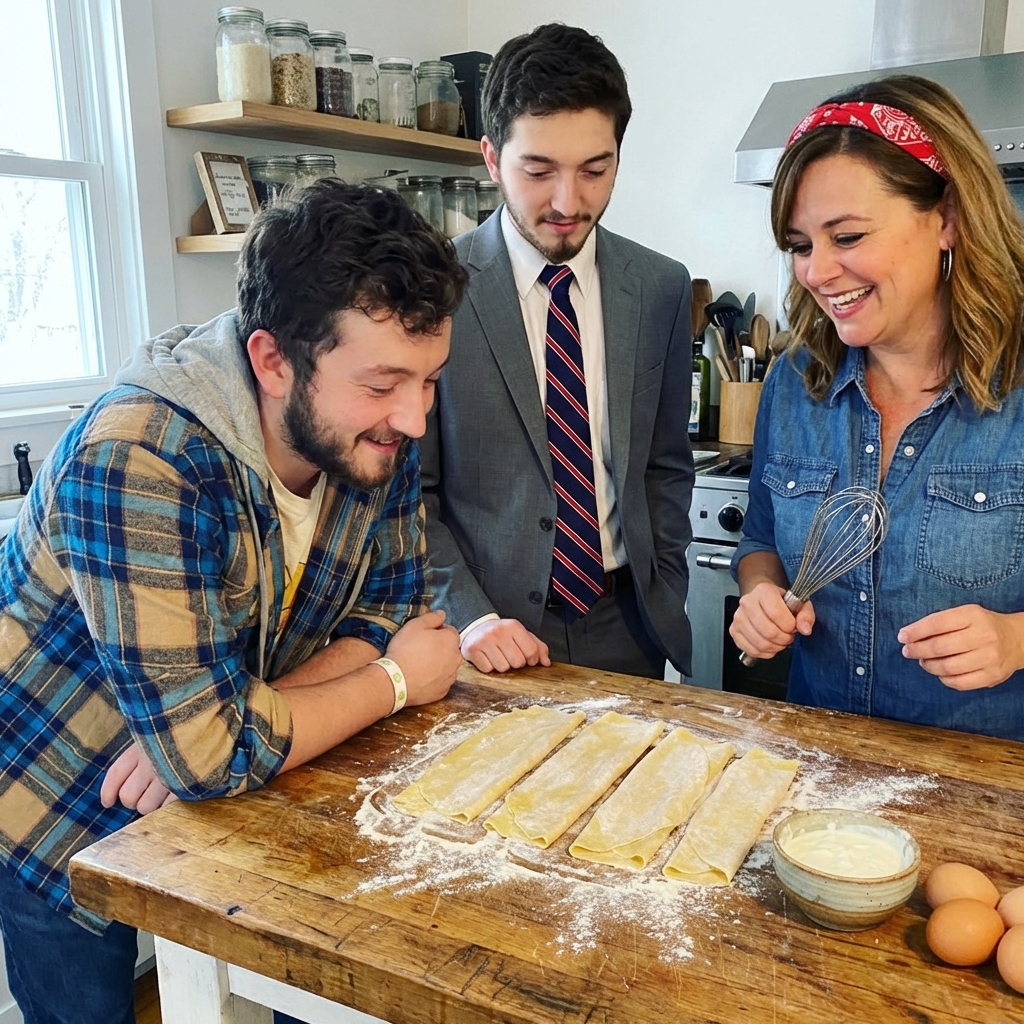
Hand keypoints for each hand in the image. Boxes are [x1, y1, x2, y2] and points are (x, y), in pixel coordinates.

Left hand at [100, 743, 176, 814]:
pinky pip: (166, 807)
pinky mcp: (183, 787)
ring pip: (145, 806)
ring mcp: (167, 776)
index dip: (108, 792)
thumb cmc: (178, 737)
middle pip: (127, 796)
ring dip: (152, 804)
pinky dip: (168, 805)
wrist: (217, 729)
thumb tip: (117, 782)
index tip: (107, 803)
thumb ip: (139, 754)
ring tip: (162, 794)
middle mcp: (151, 763)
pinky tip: (175, 795)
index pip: (115, 774)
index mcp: (141, 748)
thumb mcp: (155, 738)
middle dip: (133, 800)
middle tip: (144, 794)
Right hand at [385, 610, 461, 705]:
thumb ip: (432, 617)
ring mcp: (450, 677)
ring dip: (438, 663)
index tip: (424, 635)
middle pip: (450, 649)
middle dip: (439, 647)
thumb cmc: (405, 650)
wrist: (395, 681)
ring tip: (419, 664)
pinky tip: (420, 676)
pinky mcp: (443, 691)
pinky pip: (440, 681)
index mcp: (451, 640)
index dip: (437, 631)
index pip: (450, 631)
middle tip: (420, 649)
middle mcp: (456, 659)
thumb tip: (442, 614)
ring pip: (447, 666)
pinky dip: (434, 678)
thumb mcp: (415, 625)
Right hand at [461, 618, 550, 672]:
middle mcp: (498, 632)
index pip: (531, 651)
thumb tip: (546, 662)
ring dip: (502, 666)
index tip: (528, 659)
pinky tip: (488, 658)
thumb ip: (537, 646)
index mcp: (513, 626)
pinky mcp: (472, 650)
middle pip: (517, 662)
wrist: (476, 626)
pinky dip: (489, 667)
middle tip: (510, 656)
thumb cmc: (501, 633)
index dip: (532, 660)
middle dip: (516, 663)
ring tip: (498, 656)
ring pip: (503, 668)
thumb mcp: (520, 634)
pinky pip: (488, 669)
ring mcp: (484, 641)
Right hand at [730, 581, 814, 659]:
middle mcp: (747, 603)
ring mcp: (738, 617)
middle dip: (784, 639)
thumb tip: (805, 629)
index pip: (775, 613)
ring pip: (760, 643)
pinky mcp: (734, 631)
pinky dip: (764, 653)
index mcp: (763, 591)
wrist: (763, 600)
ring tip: (780, 641)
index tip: (794, 627)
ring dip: (775, 647)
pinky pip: (750, 650)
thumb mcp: (800, 604)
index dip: (789, 626)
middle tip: (788, 636)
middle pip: (768, 631)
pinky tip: (770, 646)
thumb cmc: (781, 602)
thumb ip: (806, 615)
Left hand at [898, 605, 1023, 690]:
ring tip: (923, 661)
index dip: (916, 631)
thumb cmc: (982, 625)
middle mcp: (984, 636)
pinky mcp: (992, 676)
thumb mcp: (965, 614)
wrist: (1017, 639)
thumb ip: (940, 622)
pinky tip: (940, 673)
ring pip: (948, 667)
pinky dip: (944, 679)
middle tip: (907, 651)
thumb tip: (909, 635)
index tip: (902, 637)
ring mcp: (990, 658)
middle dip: (917, 650)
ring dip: (929, 666)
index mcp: (973, 615)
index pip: (937, 623)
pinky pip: (960, 683)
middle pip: (940, 647)